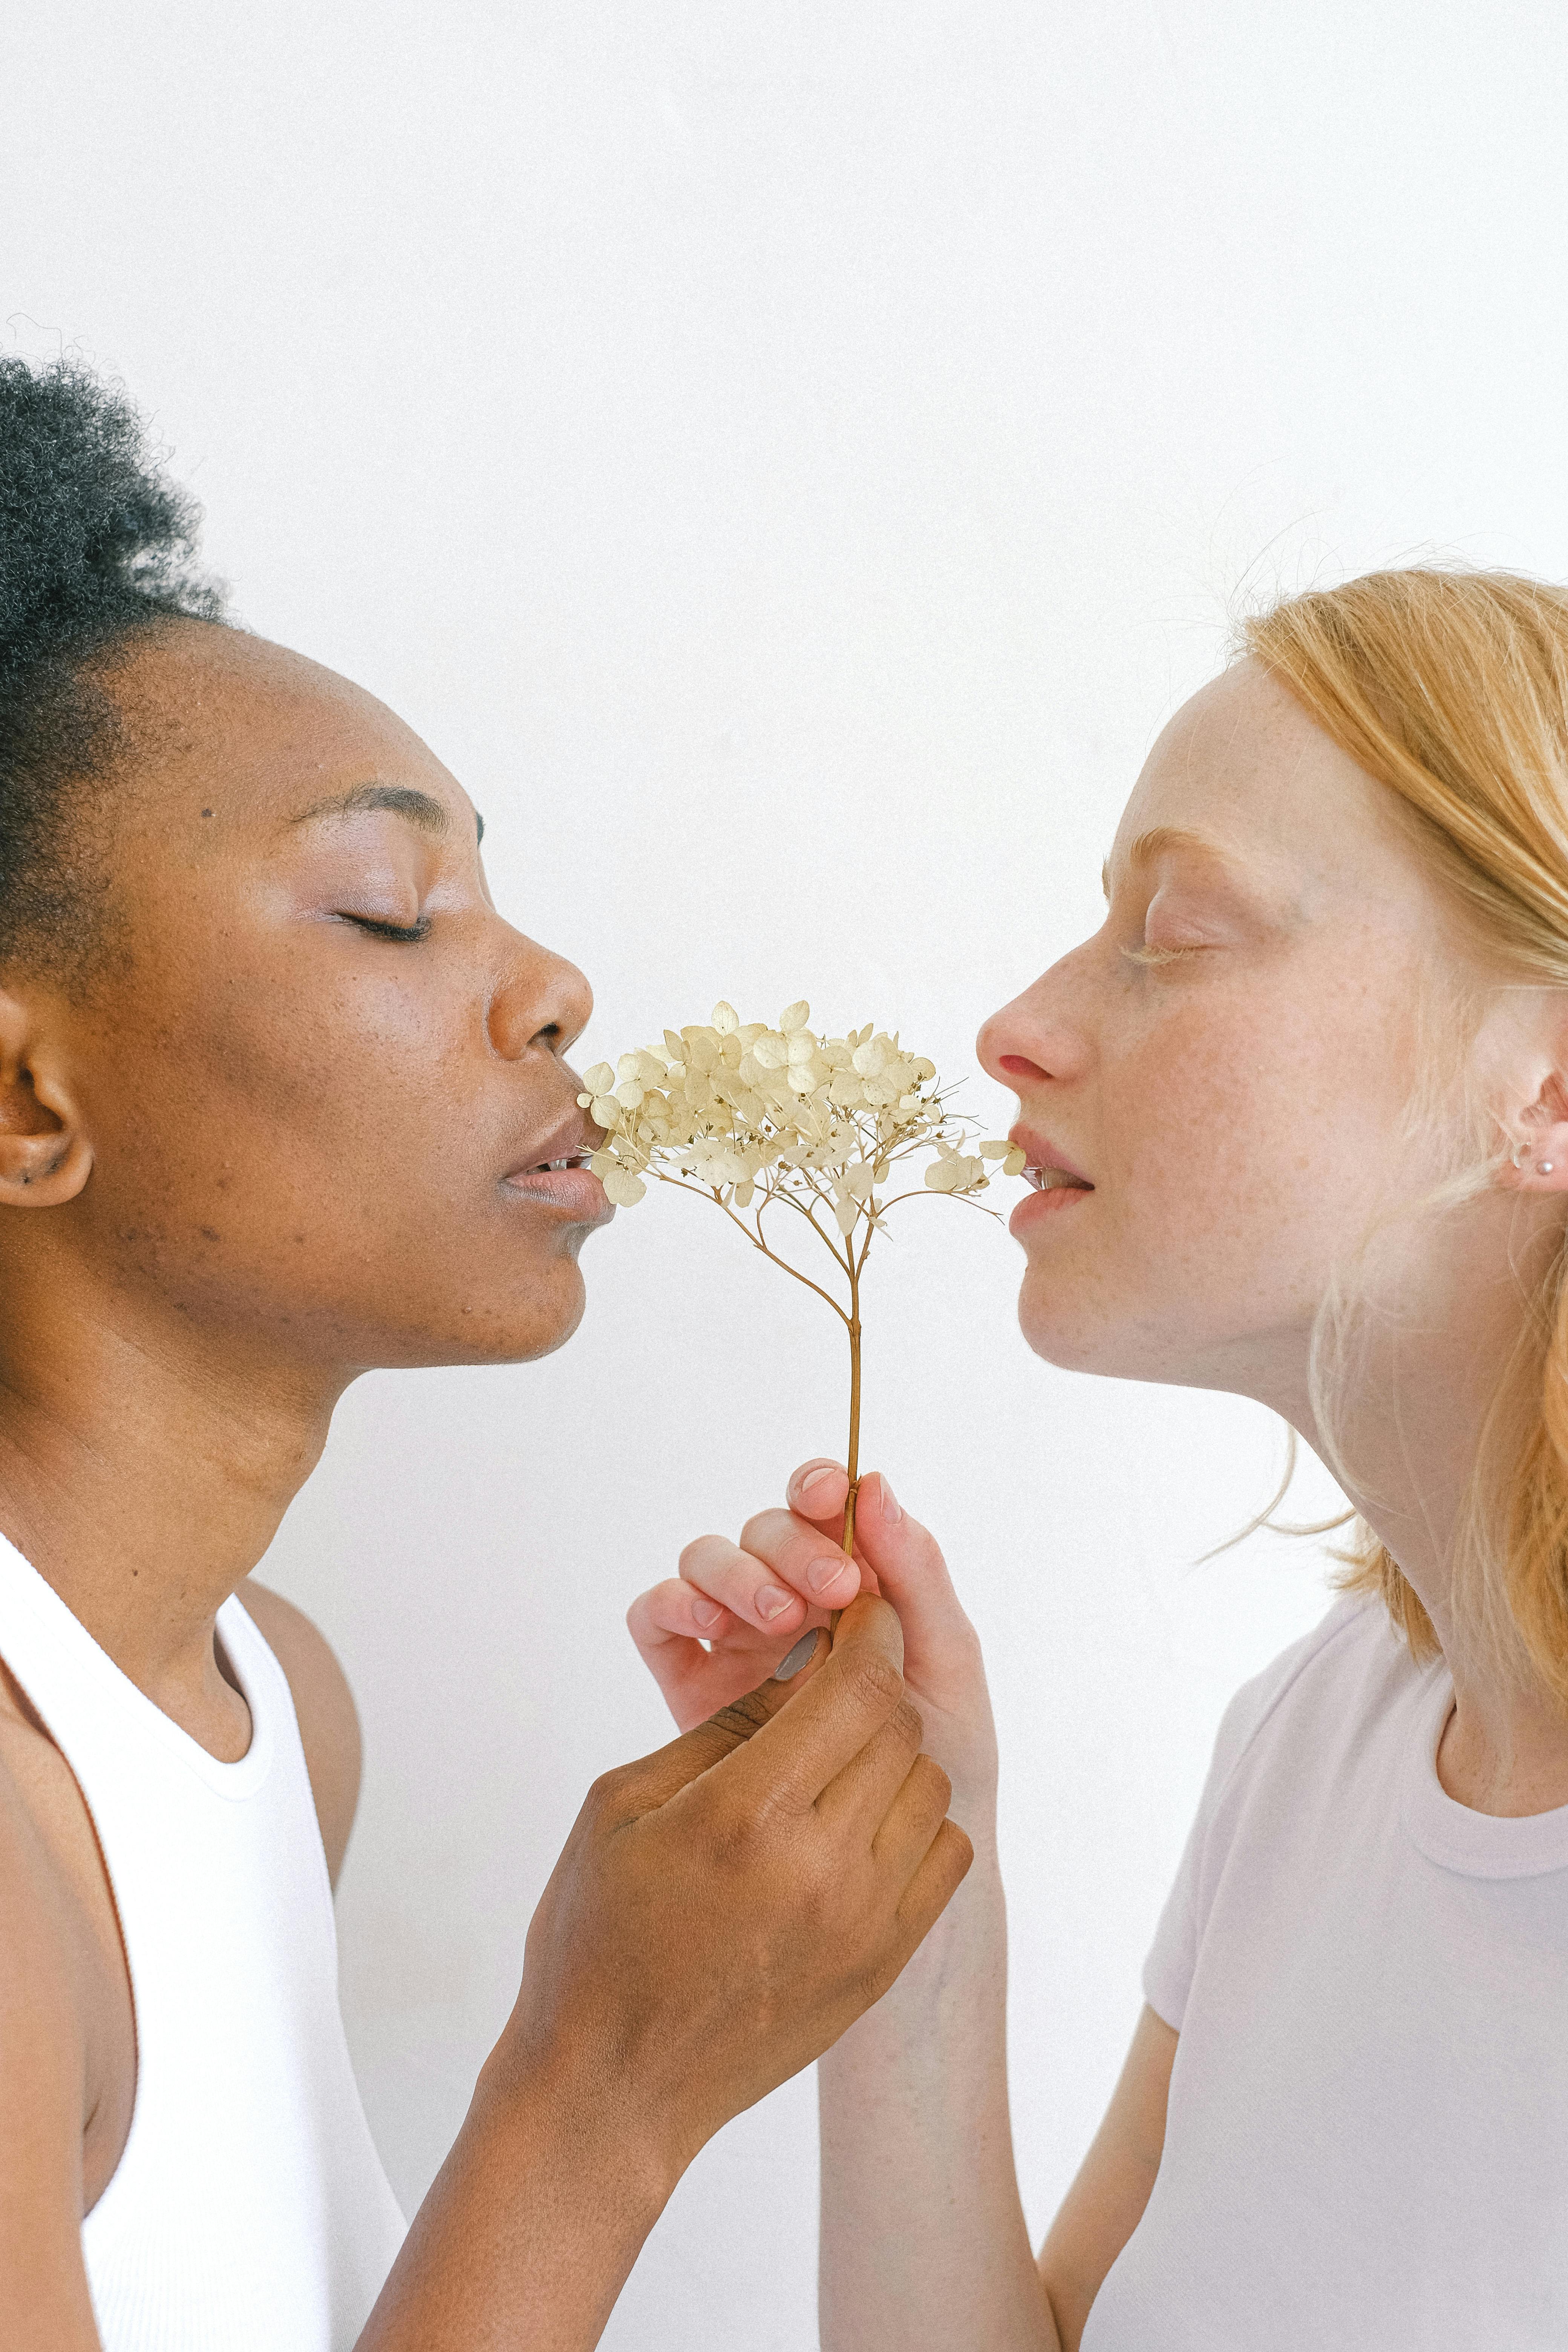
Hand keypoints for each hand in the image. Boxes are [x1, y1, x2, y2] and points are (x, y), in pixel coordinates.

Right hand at [484, 1592, 972, 2187]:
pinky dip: (915, 1819)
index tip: (851, 1609)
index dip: (863, 1631)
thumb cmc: (597, 1936)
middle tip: (835, 1678)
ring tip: (838, 1756)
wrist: (613, 2088)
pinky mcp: (883, 1962)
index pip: (855, 1687)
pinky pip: (943, 1855)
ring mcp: (863, 1922)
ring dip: (892, 1752)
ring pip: (927, 1786)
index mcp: (746, 1814)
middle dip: (871, 1684)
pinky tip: (860, 1820)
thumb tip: (801, 1665)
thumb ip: (723, 1728)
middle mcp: (821, 1866)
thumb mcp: (627, 1803)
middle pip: (897, 1728)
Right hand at [628, 1463, 998, 1826]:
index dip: (817, 1490)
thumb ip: (916, 1574)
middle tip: (831, 1590)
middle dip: (791, 1546)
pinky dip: (673, 1604)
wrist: (906, 1868)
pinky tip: (709, 1628)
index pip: (821, 1506)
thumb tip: (874, 1484)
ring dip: (739, 1573)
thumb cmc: (945, 1759)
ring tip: (779, 1620)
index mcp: (855, 1584)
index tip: (831, 1501)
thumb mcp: (948, 1660)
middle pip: (764, 1532)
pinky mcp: (691, 1687)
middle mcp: (793, 1604)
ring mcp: (739, 1642)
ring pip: (708, 1563)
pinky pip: (657, 1620)